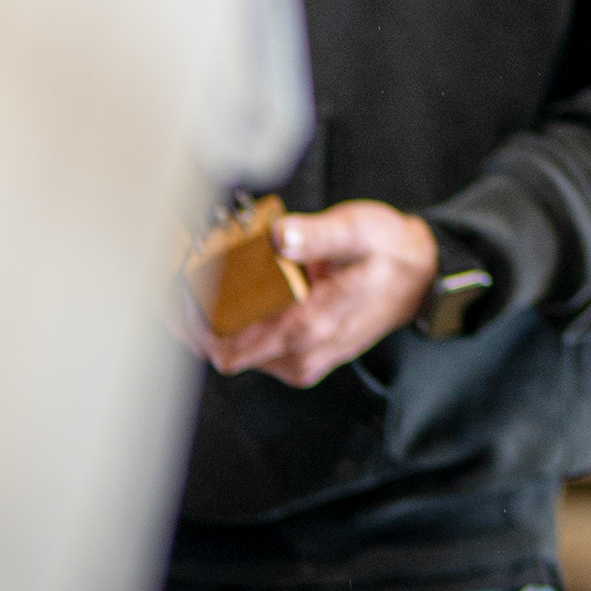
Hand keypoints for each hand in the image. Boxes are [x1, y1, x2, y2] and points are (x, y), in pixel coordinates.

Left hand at [193, 199, 439, 386]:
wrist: (420, 278)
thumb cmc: (389, 253)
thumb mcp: (360, 232)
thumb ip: (321, 236)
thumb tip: (283, 237)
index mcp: (309, 326)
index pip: (228, 347)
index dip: (190, 322)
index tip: (170, 287)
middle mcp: (300, 354)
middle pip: (221, 350)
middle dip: (190, 314)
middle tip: (170, 270)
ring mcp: (299, 359)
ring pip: (233, 349)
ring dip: (207, 317)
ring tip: (189, 272)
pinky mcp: (299, 355)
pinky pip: (250, 345)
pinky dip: (229, 320)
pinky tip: (219, 287)